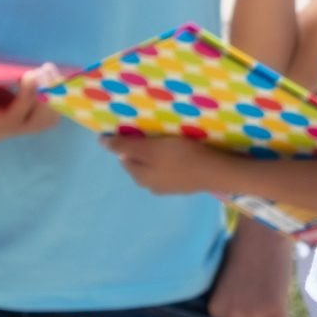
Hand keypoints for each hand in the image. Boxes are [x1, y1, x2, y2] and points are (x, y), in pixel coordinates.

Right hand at [0, 64, 61, 141]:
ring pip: (48, 118)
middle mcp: (5, 129)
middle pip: (37, 121)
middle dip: (46, 96)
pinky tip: (53, 75)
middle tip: (46, 68)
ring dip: (55, 95)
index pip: (12, 118)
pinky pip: (50, 112)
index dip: (25, 98)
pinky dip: (56, 96)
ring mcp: (18, 125)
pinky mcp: (27, 116)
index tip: (31, 75)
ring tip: (50, 69)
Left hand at [102, 133, 241, 198]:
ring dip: (158, 154)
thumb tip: (100, 143)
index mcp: (140, 177)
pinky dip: (172, 160)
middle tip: (154, 131)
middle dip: (143, 149)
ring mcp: (169, 187)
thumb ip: (125, 145)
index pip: (124, 158)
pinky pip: (171, 169)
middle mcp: (151, 186)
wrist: (215, 171)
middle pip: (140, 163)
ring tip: (168, 138)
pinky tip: (182, 151)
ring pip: (156, 166)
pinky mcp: (184, 184)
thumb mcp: (149, 148)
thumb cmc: (180, 156)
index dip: (128, 142)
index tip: (137, 128)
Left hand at [205, 217, 292, 316]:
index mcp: (216, 307)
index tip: (244, 314)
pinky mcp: (275, 307)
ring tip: (271, 312)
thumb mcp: (227, 280)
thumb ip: (231, 303)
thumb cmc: (245, 249)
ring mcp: (254, 312)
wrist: (263, 230)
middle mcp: (232, 314)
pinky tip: (282, 305)